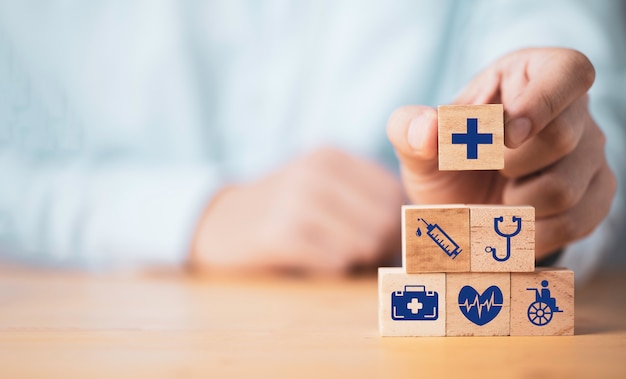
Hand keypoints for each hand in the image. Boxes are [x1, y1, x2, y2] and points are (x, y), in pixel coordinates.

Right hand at [190, 148, 403, 274]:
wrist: (219, 223)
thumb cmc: (283, 209)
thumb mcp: (319, 185)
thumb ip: (363, 198)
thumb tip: (413, 231)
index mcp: (330, 156)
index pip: (394, 194)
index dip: (397, 224)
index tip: (384, 240)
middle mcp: (314, 172)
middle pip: (385, 220)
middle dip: (382, 247)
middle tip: (363, 256)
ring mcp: (294, 201)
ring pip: (364, 244)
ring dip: (357, 260)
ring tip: (338, 257)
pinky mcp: (277, 235)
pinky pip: (333, 263)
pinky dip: (332, 269)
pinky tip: (316, 262)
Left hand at [387, 48, 615, 259]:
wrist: (464, 207)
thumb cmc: (445, 160)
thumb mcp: (418, 143)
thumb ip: (410, 128)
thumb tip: (427, 128)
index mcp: (530, 75)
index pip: (569, 71)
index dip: (541, 103)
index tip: (506, 135)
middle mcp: (573, 111)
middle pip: (562, 137)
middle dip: (508, 164)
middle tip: (486, 167)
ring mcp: (590, 154)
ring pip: (564, 189)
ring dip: (513, 203)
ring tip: (498, 193)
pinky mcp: (596, 195)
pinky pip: (573, 223)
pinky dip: (529, 233)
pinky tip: (511, 222)